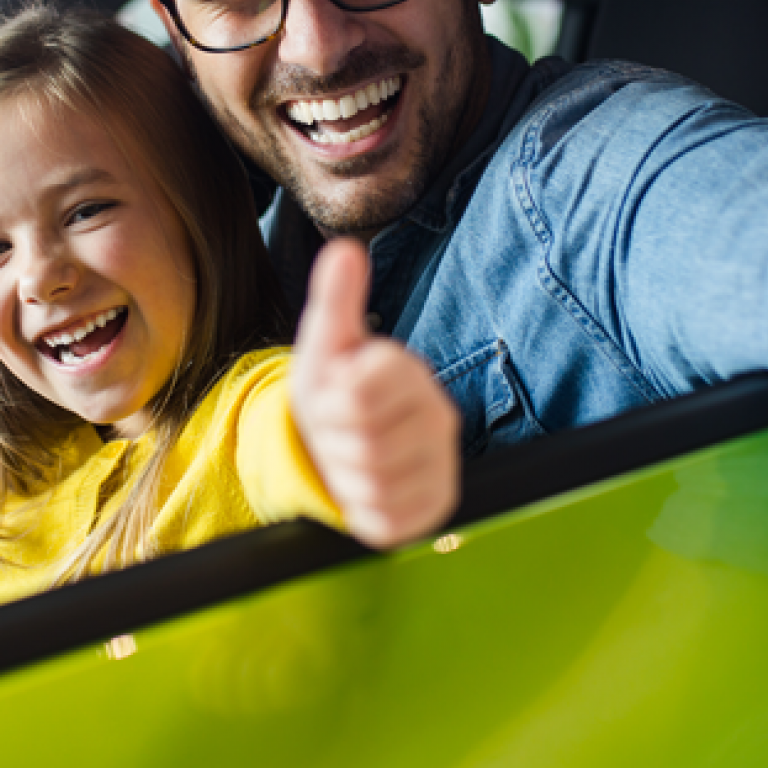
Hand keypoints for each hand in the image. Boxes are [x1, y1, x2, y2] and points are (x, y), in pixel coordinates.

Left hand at [291, 238, 460, 545]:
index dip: (333, 398)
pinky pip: (382, 519)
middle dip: (335, 438)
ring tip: (350, 456)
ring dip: (343, 474)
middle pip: (364, 438)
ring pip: (371, 480)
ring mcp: (441, 468)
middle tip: (339, 430)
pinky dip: (360, 509)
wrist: (343, 449)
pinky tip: (364, 487)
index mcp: (415, 375)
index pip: (364, 390)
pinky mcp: (432, 510)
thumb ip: (337, 298)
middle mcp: (441, 421)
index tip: (338, 393)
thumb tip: (346, 248)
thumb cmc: (333, 392)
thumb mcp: (326, 344)